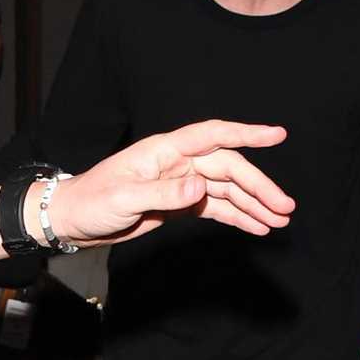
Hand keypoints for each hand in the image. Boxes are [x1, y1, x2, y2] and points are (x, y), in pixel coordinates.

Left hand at [46, 120, 294, 246]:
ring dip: (253, 204)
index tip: (277, 134)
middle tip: (285, 208)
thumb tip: (202, 188)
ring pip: (226, 189)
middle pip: (228, 168)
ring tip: (279, 221)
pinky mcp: (179, 204)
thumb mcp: (124, 198)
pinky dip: (237, 216)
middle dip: (259, 186)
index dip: (246, 133)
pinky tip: (258, 226)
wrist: (73, 221)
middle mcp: (177, 162)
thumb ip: (163, 193)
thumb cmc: (92, 202)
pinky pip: (215, 207)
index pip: (212, 135)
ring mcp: (180, 183)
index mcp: (164, 150)